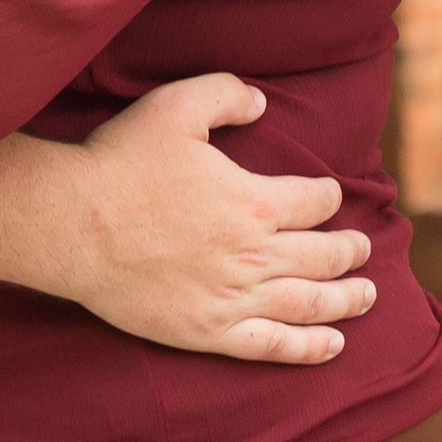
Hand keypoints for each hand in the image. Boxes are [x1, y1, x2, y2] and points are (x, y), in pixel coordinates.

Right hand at [0, 74, 374, 362]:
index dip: (327, 196)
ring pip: (309, 304)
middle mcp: (255, 255)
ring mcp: (234, 299)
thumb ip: (226, 94)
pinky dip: (309, 347)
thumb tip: (263, 102)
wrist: (75, 225)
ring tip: (367, 297)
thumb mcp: (175, 106)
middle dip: (349, 251)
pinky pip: (273, 346)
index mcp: (254, 201)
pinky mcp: (209, 332)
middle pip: (322, 256)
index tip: (330, 195)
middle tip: (364, 249)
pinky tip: (332, 345)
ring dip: (345, 300)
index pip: (313, 202)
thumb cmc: (122, 162)